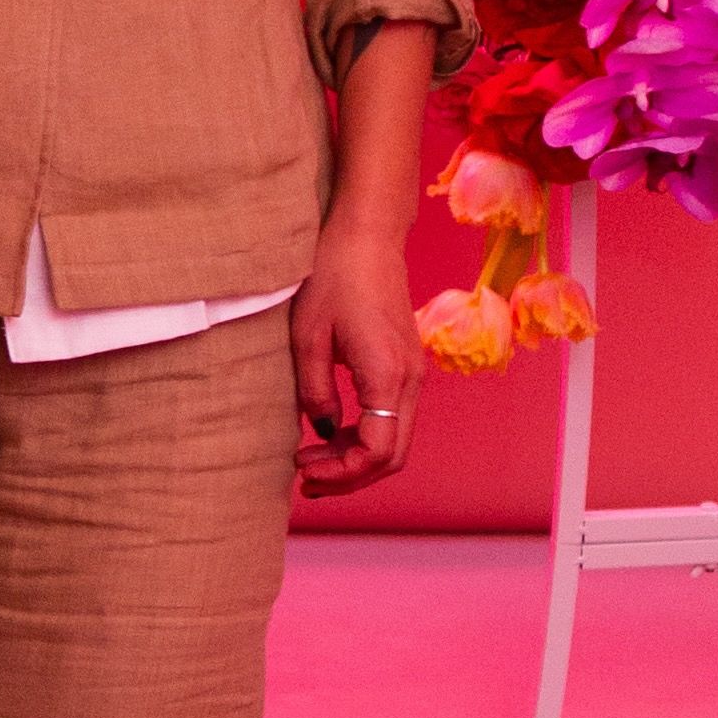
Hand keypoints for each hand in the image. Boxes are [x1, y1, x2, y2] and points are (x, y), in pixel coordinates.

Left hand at [289, 215, 421, 501]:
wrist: (368, 236)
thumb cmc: (334, 277)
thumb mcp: (307, 337)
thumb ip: (314, 392)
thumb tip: (321, 432)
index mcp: (387, 375)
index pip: (378, 451)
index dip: (343, 473)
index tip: (305, 472)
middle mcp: (409, 380)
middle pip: (393, 456)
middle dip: (351, 476)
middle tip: (306, 480)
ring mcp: (412, 373)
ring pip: (395, 440)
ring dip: (356, 459)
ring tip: (311, 463)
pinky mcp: (405, 366)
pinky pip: (392, 418)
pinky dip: (364, 437)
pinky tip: (330, 436)